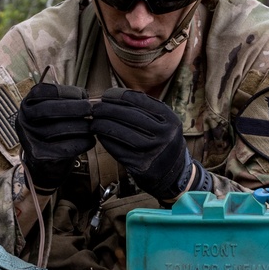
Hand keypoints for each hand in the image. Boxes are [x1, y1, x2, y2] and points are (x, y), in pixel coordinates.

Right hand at [15, 83, 95, 193]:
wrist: (44, 161)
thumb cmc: (52, 130)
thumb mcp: (53, 111)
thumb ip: (66, 101)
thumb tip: (87, 96)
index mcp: (27, 104)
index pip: (44, 91)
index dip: (66, 91)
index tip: (83, 95)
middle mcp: (24, 120)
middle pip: (49, 109)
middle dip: (74, 107)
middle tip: (90, 109)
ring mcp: (30, 139)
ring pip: (58, 129)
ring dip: (81, 125)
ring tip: (92, 125)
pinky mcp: (40, 155)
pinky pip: (65, 148)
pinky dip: (82, 142)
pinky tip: (90, 139)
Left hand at [90, 87, 210, 201]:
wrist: (175, 174)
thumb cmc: (163, 143)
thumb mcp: (165, 123)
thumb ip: (146, 110)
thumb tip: (114, 97)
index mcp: (169, 119)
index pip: (138, 100)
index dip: (118, 95)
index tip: (106, 96)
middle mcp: (164, 134)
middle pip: (128, 115)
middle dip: (106, 109)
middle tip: (94, 108)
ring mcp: (153, 151)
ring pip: (120, 132)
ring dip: (102, 125)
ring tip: (94, 122)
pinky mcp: (141, 165)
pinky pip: (117, 149)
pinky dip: (105, 140)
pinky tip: (100, 135)